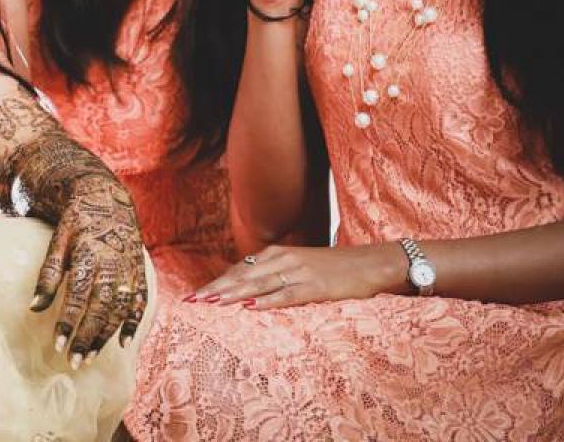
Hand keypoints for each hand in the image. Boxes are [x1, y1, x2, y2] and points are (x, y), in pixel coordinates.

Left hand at [31, 174, 149, 365]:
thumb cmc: (74, 222)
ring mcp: (129, 268)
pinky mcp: (139, 271)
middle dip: (87, 337)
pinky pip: (139, 301)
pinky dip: (133, 323)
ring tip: (90, 356)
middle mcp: (113, 263)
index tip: (58, 345)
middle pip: (101, 308)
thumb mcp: (57, 242)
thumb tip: (33, 308)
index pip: (79, 296)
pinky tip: (122, 343)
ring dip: (105, 335)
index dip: (69, 322)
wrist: (105, 197)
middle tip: (74, 361)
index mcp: (89, 254)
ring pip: (119, 309)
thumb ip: (48, 274)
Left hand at [188, 242, 404, 307]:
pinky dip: (268, 301)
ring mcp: (299, 272)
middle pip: (243, 276)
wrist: (371, 263)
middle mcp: (284, 259)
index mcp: (277, 254)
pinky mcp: (315, 286)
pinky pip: (287, 295)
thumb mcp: (299, 266)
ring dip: (233, 294)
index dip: (217, 282)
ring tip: (212, 303)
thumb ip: (275, 274)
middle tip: (192, 301)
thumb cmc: (334, 268)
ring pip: (259, 284)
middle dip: (216, 289)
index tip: (194, 295)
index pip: (240, 269)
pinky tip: (252, 308)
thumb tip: (249, 291)